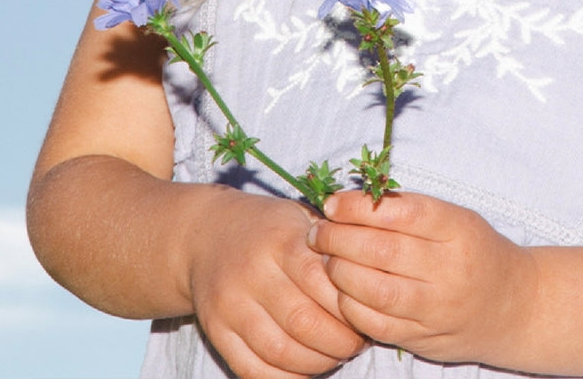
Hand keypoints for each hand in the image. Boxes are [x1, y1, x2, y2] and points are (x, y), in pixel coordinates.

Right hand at [186, 188, 367, 378]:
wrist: (210, 233)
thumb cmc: (270, 227)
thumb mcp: (302, 218)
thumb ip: (333, 245)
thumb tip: (372, 279)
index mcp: (280, 240)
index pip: (322, 280)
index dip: (350, 304)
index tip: (368, 311)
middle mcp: (252, 273)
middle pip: (304, 322)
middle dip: (340, 341)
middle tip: (357, 342)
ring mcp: (230, 305)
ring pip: (280, 352)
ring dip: (317, 363)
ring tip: (336, 355)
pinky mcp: (215, 331)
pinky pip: (253, 369)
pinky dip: (285, 378)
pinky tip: (305, 367)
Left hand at [307, 190, 537, 364]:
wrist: (512, 305)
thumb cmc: (475, 250)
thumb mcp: (455, 218)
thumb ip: (410, 210)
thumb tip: (351, 200)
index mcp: (457, 229)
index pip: (400, 213)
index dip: (358, 207)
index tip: (332, 203)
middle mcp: (449, 269)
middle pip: (381, 252)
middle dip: (339, 239)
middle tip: (319, 231)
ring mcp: (437, 308)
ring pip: (374, 291)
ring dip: (340, 273)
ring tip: (327, 259)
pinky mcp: (424, 339)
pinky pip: (376, 324)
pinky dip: (350, 306)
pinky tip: (342, 291)